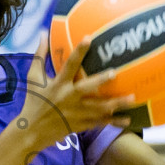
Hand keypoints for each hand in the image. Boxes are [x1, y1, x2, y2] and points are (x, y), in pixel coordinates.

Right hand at [20, 37, 134, 149]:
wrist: (31, 131)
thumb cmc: (33, 101)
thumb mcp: (33, 77)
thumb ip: (40, 55)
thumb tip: (43, 32)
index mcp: (58, 84)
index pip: (69, 65)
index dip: (78, 52)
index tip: (89, 38)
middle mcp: (68, 97)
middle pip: (86, 88)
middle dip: (100, 80)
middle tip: (115, 73)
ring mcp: (76, 113)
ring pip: (99, 108)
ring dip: (116, 103)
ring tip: (132, 98)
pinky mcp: (81, 124)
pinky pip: (100, 122)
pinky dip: (114, 122)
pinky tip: (128, 120)